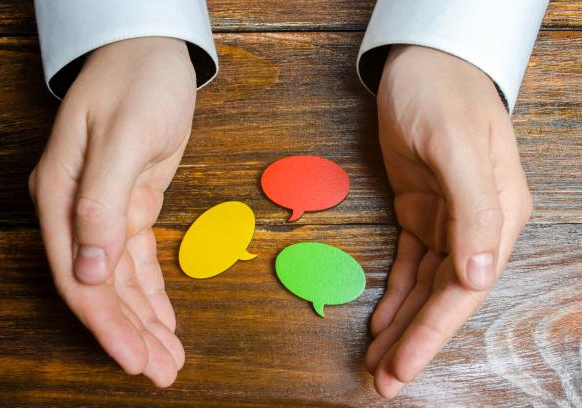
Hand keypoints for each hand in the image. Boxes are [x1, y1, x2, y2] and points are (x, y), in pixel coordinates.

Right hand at [29, 37, 195, 386]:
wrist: (152, 53)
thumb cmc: (136, 83)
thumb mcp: (123, 136)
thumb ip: (100, 201)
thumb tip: (89, 270)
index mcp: (62, 196)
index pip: (81, 277)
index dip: (107, 325)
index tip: (135, 361)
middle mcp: (77, 210)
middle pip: (103, 289)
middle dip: (131, 334)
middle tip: (161, 372)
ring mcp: (104, 209)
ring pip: (123, 280)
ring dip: (145, 321)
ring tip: (168, 358)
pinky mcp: (131, 204)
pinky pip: (139, 258)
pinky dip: (153, 291)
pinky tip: (165, 319)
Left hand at [366, 45, 532, 397]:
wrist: (422, 63)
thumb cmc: (441, 95)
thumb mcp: (455, 146)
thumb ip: (475, 211)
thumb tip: (481, 277)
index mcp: (496, 217)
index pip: (464, 289)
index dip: (432, 332)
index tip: (401, 367)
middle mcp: (477, 226)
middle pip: (444, 296)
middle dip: (413, 340)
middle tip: (383, 380)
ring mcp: (449, 220)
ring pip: (424, 286)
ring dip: (400, 323)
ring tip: (376, 360)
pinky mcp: (422, 211)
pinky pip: (410, 263)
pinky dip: (395, 292)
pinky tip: (380, 319)